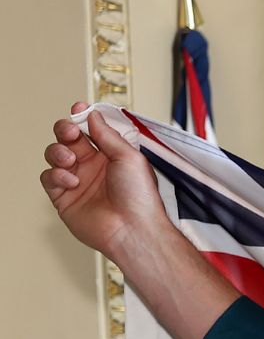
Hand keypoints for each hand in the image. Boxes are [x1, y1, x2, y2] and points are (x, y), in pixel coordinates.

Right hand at [40, 103, 175, 262]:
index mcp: (111, 156)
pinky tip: (72, 180)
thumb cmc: (140, 198)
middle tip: (69, 132)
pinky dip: (56, 174)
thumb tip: (93, 115)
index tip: (78, 109)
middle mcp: (93, 167)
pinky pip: (49, 177)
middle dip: (64, 130)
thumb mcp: (128, 157)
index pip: (90, 131)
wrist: (133, 229)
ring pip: (54, 155)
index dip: (82, 118)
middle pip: (68, 139)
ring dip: (58, 152)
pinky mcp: (64, 197)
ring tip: (70, 159)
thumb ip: (107, 135)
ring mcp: (78, 181)